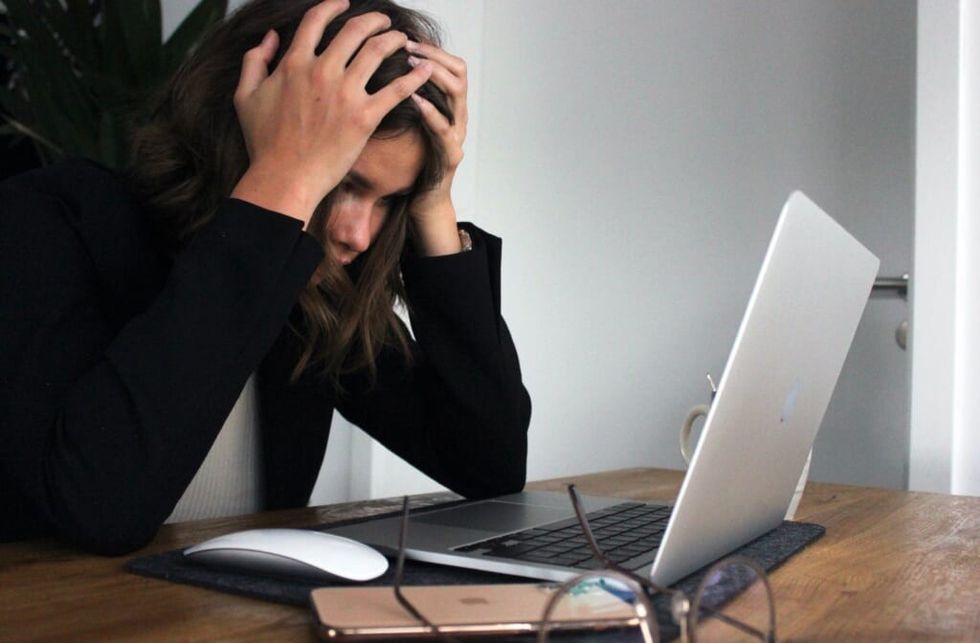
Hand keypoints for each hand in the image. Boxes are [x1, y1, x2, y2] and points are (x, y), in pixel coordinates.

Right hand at [230, 0, 432, 225]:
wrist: (284, 177)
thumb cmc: (264, 143)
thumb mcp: (245, 96)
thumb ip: (255, 61)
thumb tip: (270, 37)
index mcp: (294, 63)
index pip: (317, 20)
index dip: (333, 6)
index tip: (344, 4)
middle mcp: (322, 71)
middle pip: (355, 30)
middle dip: (374, 20)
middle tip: (384, 22)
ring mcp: (345, 94)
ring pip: (378, 51)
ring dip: (394, 40)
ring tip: (403, 40)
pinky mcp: (365, 117)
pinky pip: (397, 90)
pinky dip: (415, 76)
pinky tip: (425, 69)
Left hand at [405, 41, 467, 255]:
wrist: (422, 203)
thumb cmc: (410, 163)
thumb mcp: (404, 124)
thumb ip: (398, 99)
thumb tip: (373, 70)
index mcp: (447, 107)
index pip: (450, 64)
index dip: (431, 48)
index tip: (406, 38)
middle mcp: (458, 117)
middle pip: (458, 72)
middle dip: (433, 55)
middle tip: (408, 46)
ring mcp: (457, 136)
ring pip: (457, 94)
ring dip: (434, 76)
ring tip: (411, 65)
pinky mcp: (451, 156)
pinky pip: (445, 129)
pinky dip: (430, 112)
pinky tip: (414, 99)